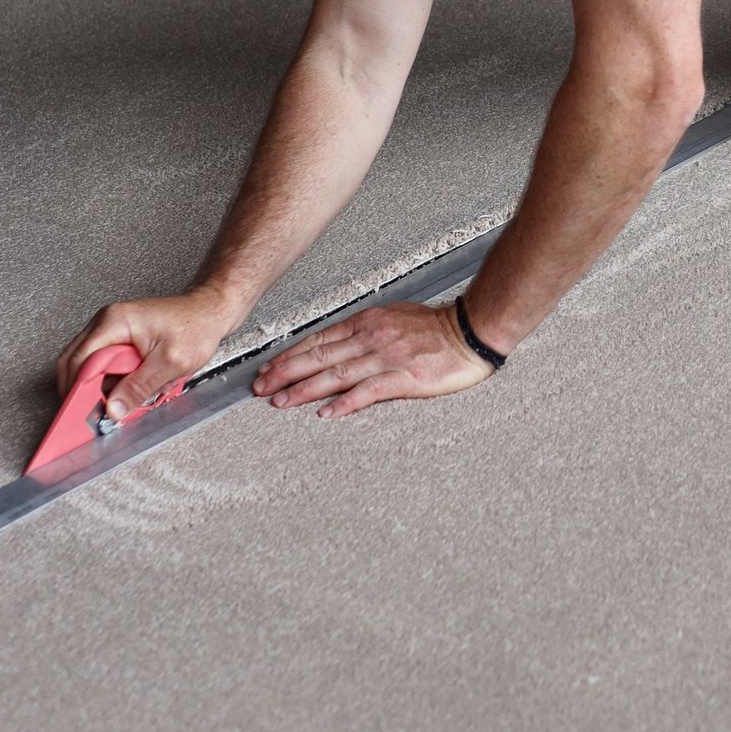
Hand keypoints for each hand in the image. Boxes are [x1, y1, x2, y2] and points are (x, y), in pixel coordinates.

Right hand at [55, 291, 235, 416]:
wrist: (210, 311)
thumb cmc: (196, 326)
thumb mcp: (171, 362)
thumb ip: (139, 386)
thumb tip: (114, 408)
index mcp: (115, 322)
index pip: (80, 361)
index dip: (76, 390)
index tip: (77, 413)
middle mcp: (107, 323)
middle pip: (76, 363)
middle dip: (83, 392)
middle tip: (93, 414)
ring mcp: (111, 330)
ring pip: (88, 366)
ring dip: (99, 387)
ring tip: (120, 401)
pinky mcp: (119, 339)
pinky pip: (103, 365)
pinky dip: (111, 382)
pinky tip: (131, 389)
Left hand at [252, 301, 497, 418]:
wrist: (471, 330)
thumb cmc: (435, 327)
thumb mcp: (393, 318)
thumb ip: (364, 331)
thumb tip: (336, 346)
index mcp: (367, 322)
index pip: (318, 340)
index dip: (289, 356)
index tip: (267, 369)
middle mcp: (371, 338)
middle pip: (320, 356)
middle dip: (285, 373)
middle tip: (259, 388)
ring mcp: (387, 358)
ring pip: (336, 375)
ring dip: (304, 389)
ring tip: (281, 402)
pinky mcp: (405, 378)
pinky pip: (368, 392)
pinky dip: (345, 403)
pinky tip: (327, 414)